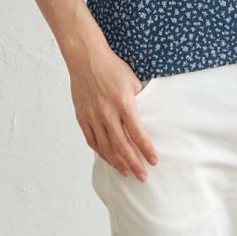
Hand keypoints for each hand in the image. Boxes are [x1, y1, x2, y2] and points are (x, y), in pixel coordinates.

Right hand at [72, 51, 157, 181]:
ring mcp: (92, 116)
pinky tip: (109, 160)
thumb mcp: (133, 82)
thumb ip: (140, 101)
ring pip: (105, 147)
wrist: (86, 58)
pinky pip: (92, 141)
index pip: (137, 134)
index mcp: (123, 103)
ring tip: (127, 173)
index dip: (146, 150)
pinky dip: (101, 153)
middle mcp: (107, 113)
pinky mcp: (82, 117)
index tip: (154, 161)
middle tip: (142, 177)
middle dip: (133, 163)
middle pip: (122, 146)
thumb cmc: (112, 68)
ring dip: (117, 162)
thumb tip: (149, 117)